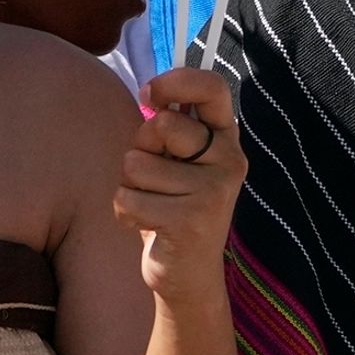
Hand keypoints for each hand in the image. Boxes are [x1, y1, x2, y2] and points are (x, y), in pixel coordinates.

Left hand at [123, 64, 245, 304]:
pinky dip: (126, 213)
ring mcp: (213, 191)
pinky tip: (149, 225)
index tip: (149, 96)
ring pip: (136, 164)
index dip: (175, 82)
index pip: (212, 87)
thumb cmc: (174, 206)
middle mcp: (229, 159)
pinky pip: (128, 198)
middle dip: (141, 148)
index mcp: (225, 138)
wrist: (189, 272)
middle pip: (161, 125)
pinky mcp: (190, 220)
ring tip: (153, 204)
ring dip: (130, 187)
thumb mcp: (179, 161)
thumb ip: (170, 127)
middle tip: (155, 176)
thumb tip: (148, 92)